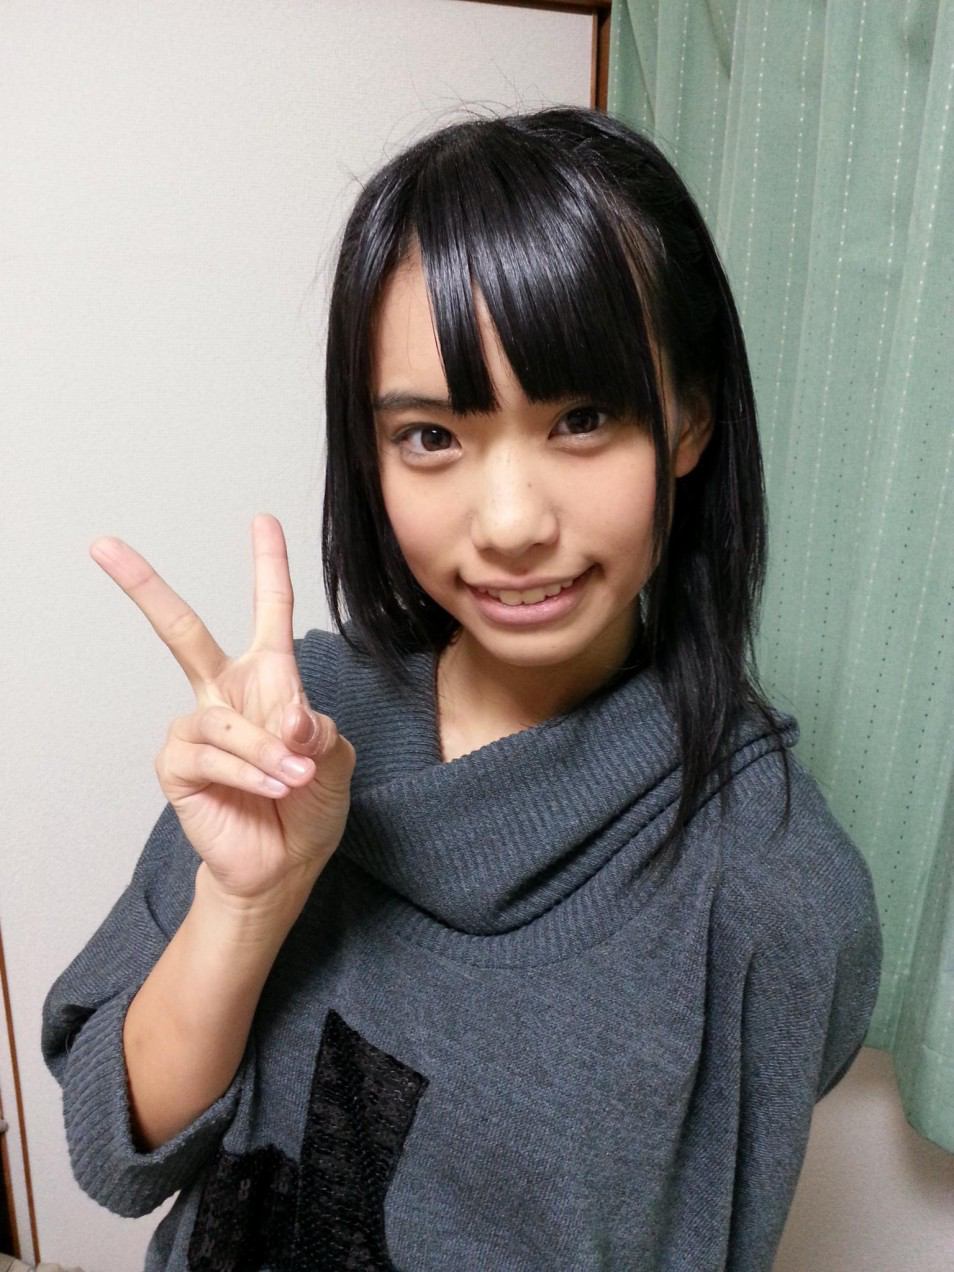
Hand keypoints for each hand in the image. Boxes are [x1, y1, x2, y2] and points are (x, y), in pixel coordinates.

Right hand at [90, 514, 355, 907]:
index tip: (262, 520)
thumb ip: (316, 730)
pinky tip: (270, 789)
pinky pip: (211, 755)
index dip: (268, 566)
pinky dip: (247, 772)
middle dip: (144, 588)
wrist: (285, 864)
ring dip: (267, 753)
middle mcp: (225, 694)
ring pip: (225, 721)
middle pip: (181, 631)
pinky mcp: (178, 765)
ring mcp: (197, 728)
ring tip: (295, 779)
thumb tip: (287, 716)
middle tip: (105, 546)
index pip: (269, 613)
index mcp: (269, 680)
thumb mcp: (333, 758)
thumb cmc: (310, 804)